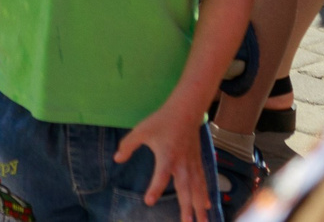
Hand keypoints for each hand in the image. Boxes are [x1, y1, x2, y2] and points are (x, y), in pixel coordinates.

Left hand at [116, 102, 214, 221]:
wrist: (185, 112)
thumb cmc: (160, 122)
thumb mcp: (141, 130)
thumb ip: (128, 145)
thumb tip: (117, 159)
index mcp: (167, 157)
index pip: (160, 177)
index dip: (154, 189)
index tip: (148, 202)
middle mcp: (182, 164)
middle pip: (185, 190)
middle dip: (187, 208)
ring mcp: (192, 165)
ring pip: (197, 189)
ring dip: (199, 206)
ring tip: (202, 221)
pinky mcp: (198, 163)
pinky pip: (202, 182)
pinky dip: (205, 194)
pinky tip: (206, 206)